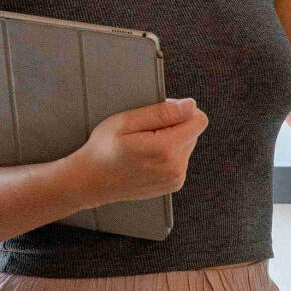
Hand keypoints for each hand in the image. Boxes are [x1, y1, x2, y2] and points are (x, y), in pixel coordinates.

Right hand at [74, 95, 208, 205]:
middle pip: (193, 132)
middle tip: (145, 131)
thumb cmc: (103, 149)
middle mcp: (176, 167)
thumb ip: (161, 112)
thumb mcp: (126, 121)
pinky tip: (146, 157)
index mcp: (166, 149)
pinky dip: (168, 155)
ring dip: (171, 140)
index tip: (160, 113)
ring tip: (143, 145)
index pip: (199, 120)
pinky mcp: (173, 185)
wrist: (91, 181)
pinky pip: (180, 160)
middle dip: (175, 126)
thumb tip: (190, 105)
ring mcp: (175, 179)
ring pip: (187, 146)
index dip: (181, 110)